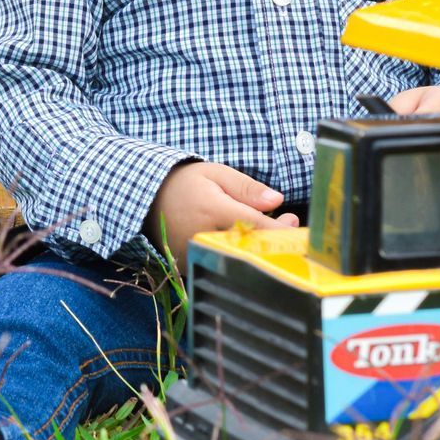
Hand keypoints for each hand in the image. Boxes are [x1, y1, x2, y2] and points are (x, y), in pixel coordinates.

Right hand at [145, 161, 299, 266]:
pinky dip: (238, 256)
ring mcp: (196, 254)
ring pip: (237, 259)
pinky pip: (221, 265)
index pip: (257, 226)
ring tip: (267, 229)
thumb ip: (246, 188)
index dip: (281, 229)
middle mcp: (205, 236)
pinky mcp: (190, 266)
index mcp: (213, 210)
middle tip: (287, 222)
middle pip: (251, 247)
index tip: (293, 221)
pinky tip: (244, 242)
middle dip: (274, 238)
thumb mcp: (215, 173)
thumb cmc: (185, 182)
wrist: (147, 198)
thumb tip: (277, 200)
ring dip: (258, 247)